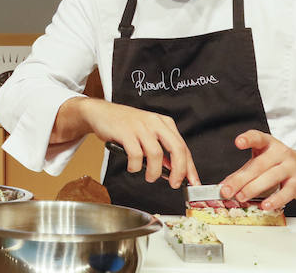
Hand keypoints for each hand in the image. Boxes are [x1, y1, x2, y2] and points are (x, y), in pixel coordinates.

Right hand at [78, 99, 198, 187]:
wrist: (101, 112)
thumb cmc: (125, 125)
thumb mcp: (147, 133)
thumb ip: (161, 150)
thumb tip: (172, 170)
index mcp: (164, 123)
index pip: (183, 147)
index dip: (190, 168)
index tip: (193, 182)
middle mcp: (155, 123)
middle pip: (176, 149)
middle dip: (179, 171)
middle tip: (174, 184)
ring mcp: (140, 127)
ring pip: (156, 154)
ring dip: (154, 171)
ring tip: (150, 177)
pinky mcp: (126, 132)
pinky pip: (136, 154)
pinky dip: (135, 166)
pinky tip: (133, 167)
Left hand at [219, 130, 295, 210]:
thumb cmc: (281, 164)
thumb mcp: (262, 161)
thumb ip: (244, 171)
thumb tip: (225, 185)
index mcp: (268, 144)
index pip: (257, 138)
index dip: (248, 139)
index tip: (238, 142)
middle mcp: (280, 153)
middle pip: (258, 165)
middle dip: (240, 179)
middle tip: (226, 190)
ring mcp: (291, 167)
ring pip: (271, 177)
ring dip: (253, 188)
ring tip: (241, 197)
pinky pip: (286, 192)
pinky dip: (275, 200)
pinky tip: (265, 205)